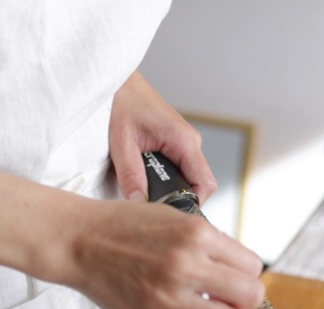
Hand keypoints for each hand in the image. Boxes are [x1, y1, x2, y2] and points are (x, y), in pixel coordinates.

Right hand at [58, 199, 265, 308]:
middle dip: (246, 299)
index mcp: (196, 235)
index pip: (253, 266)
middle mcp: (186, 267)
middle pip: (251, 297)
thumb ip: (209, 243)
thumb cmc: (124, 227)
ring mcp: (170, 299)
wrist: (80, 243)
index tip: (235, 276)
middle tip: (231, 298)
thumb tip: (239, 269)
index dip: (247, 273)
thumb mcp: (175, 219)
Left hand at [109, 71, 216, 204]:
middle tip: (151, 205)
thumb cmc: (121, 103)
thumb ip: (131, 176)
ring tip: (144, 191)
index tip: (169, 213)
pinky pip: (179, 169)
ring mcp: (184, 143)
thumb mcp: (122, 143)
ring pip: (188, 177)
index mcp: (184, 141)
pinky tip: (145, 179)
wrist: (118, 82)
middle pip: (198, 184)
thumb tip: (139, 204)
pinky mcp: (175, 143)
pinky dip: (164, 179)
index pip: (205, 184)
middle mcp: (190, 142)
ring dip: (169, 189)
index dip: (191, 203)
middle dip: (177, 198)